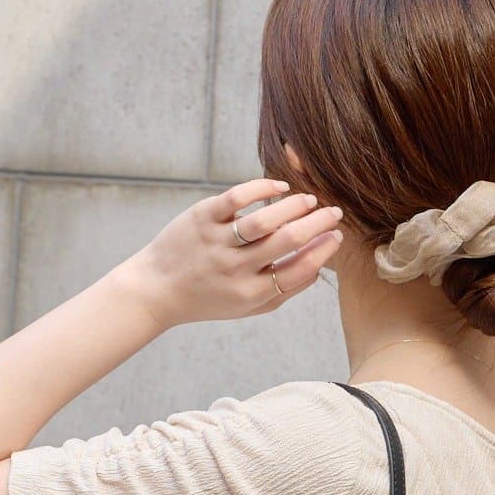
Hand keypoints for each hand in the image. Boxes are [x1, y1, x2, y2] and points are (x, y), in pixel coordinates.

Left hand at [116, 178, 344, 328]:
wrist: (157, 290)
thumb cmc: (209, 297)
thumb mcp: (246, 306)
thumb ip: (282, 292)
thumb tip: (318, 270)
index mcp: (251, 293)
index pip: (299, 270)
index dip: (323, 252)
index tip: (336, 237)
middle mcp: (236, 269)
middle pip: (288, 241)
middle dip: (318, 223)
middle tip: (333, 212)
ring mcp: (218, 242)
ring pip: (265, 220)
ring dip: (295, 206)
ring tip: (309, 200)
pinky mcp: (203, 218)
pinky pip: (238, 198)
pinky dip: (264, 189)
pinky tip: (280, 188)